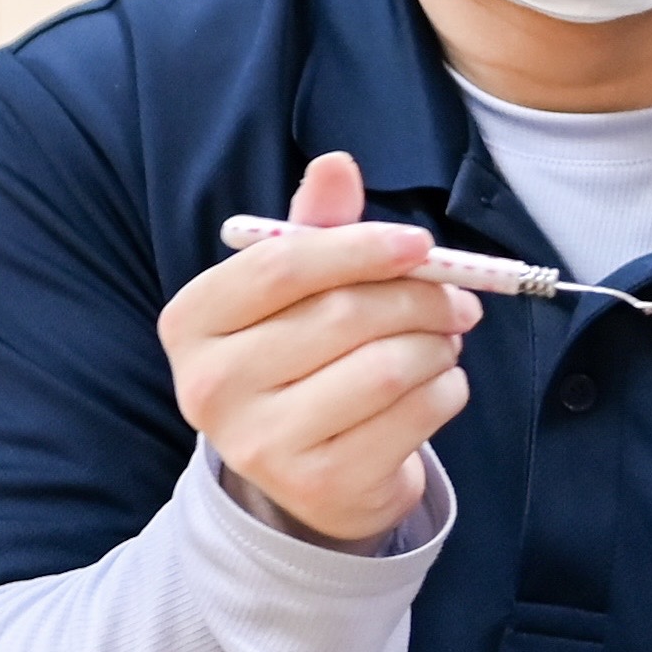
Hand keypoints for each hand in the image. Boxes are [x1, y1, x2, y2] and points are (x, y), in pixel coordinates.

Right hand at [163, 151, 475, 548]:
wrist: (307, 476)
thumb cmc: (300, 360)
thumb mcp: (296, 292)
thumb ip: (315, 228)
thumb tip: (336, 165)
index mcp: (191, 321)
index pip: (283, 266)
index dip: (360, 247)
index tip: (421, 244)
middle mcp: (211, 386)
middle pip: (342, 316)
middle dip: (418, 298)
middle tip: (459, 298)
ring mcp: (262, 445)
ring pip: (386, 368)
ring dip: (438, 345)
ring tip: (444, 341)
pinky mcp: (320, 486)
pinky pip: (413, 416)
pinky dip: (447, 390)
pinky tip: (438, 384)